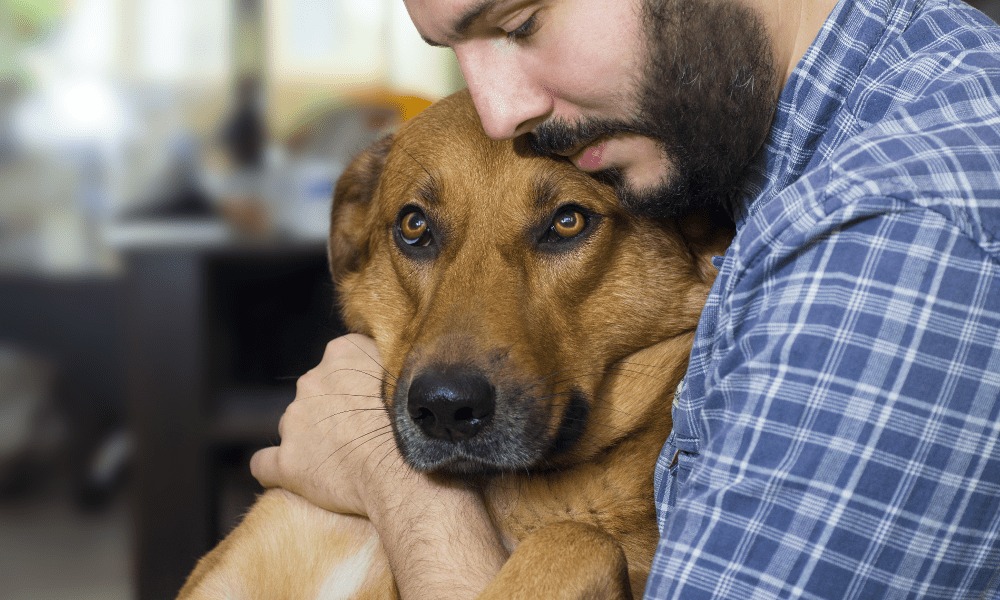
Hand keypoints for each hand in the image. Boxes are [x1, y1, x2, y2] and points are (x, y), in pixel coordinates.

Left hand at [251, 333, 410, 516]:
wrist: (404, 470)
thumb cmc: (415, 423)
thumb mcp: (411, 373)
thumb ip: (391, 359)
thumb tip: (394, 357)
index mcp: (341, 354)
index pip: (340, 360)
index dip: (355, 382)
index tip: (370, 400)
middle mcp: (311, 380)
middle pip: (314, 392)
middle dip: (330, 410)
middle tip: (359, 433)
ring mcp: (294, 421)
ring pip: (294, 426)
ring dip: (310, 439)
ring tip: (339, 460)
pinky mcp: (286, 461)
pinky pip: (265, 464)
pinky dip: (275, 469)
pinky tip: (290, 476)